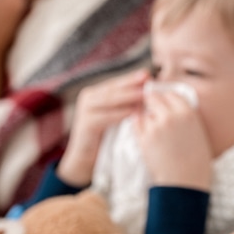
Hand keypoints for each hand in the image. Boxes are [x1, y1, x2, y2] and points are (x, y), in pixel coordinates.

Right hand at [59, 69, 148, 186]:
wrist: (86, 159)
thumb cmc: (106, 137)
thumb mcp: (117, 117)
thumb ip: (127, 104)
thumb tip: (148, 91)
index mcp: (96, 94)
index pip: (116, 82)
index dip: (131, 78)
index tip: (148, 74)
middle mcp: (88, 98)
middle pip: (113, 88)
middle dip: (131, 84)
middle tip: (147, 81)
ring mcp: (85, 111)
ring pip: (109, 100)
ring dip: (128, 97)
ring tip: (144, 95)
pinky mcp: (85, 125)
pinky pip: (104, 117)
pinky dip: (119, 114)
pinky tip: (133, 113)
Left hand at [134, 88, 211, 190]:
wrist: (186, 181)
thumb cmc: (196, 160)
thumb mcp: (198, 131)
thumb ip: (185, 115)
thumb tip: (170, 105)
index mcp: (188, 113)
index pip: (172, 93)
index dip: (167, 98)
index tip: (164, 103)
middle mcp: (171, 116)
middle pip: (155, 97)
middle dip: (152, 103)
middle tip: (153, 111)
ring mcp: (155, 126)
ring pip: (144, 111)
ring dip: (146, 117)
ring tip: (155, 131)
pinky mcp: (143, 138)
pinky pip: (136, 123)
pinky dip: (138, 125)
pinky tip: (146, 134)